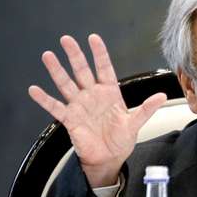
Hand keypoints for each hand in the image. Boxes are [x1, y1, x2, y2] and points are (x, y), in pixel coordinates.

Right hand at [29, 34, 166, 187]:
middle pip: (82, 71)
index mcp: (110, 93)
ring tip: (48, 56)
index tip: (93, 38)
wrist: (109, 158)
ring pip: (66, 84)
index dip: (99, 54)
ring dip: (57, 71)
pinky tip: (34, 90)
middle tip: (66, 39)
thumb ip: (147, 108)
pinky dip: (44, 99)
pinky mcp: (70, 119)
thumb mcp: (136, 122)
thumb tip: (162, 96)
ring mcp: (80, 106)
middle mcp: (93, 95)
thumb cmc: (121, 139)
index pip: (104, 68)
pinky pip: (55, 107)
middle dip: (75, 55)